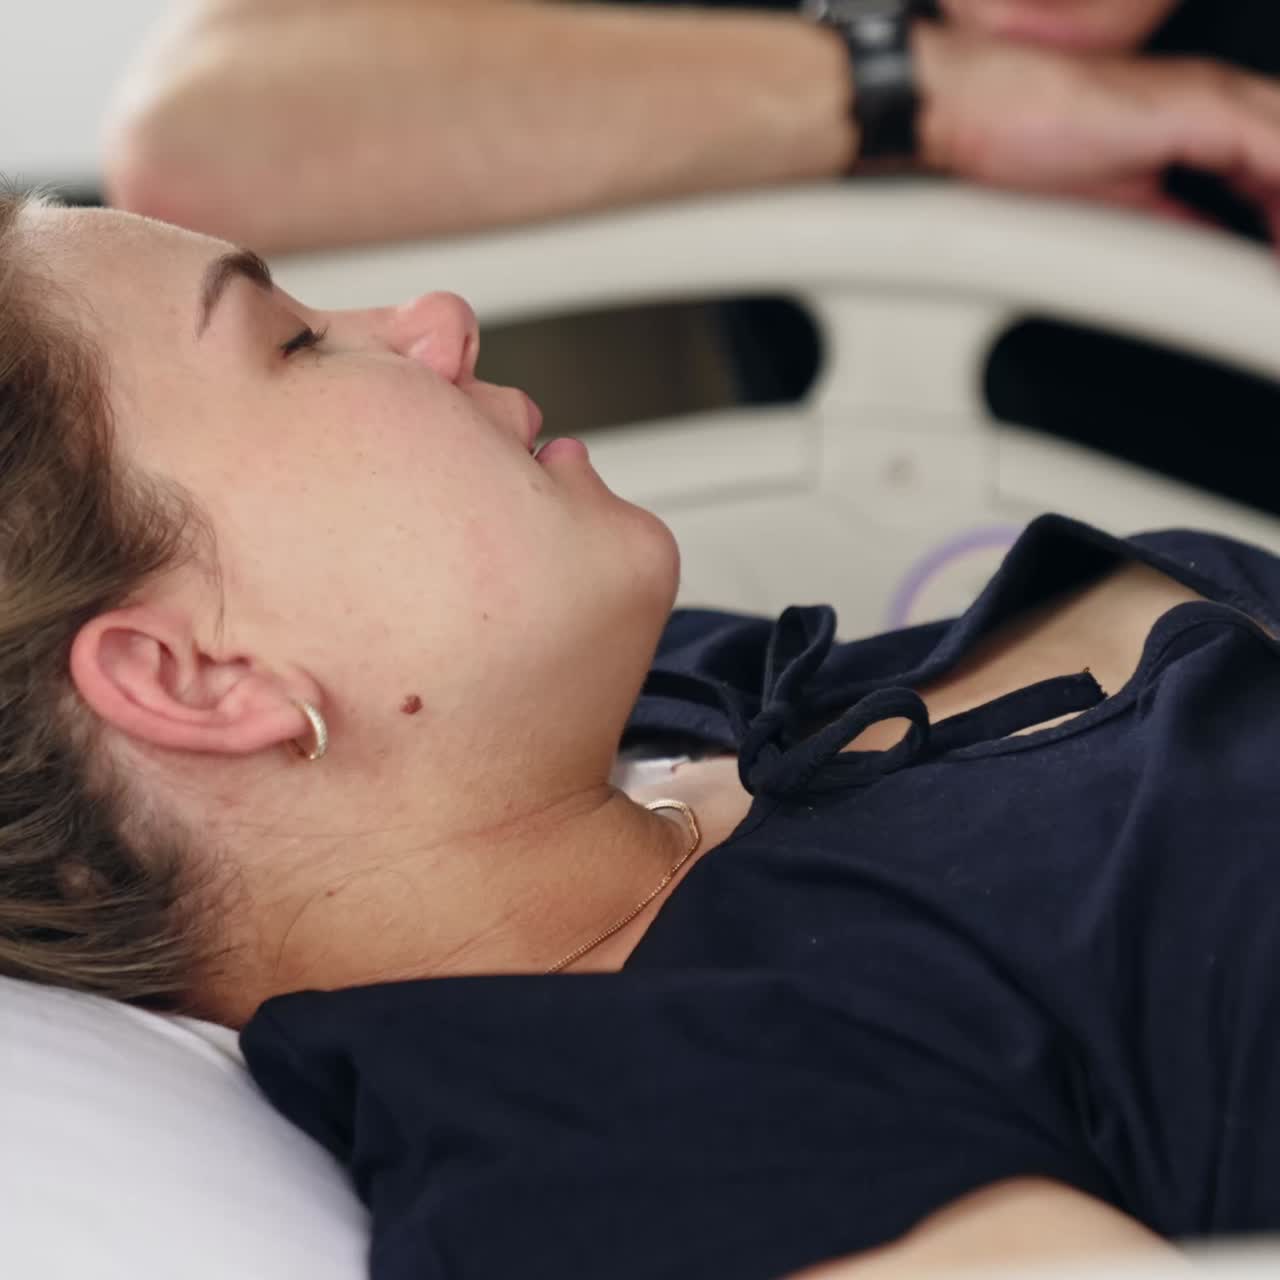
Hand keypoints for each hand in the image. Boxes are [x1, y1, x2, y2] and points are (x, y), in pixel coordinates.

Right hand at [913, 23, 1279, 241]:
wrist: (977, 110)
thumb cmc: (1020, 144)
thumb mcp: (1114, 206)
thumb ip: (1169, 225)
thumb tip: (1198, 260)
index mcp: (1196, 119)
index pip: (1268, 173)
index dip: (1278, 221)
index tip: (1271, 265)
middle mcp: (1214, 100)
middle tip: (1276, 278)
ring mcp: (1213, 99)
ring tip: (1277, 276)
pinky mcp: (1203, 106)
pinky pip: (1278, 151)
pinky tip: (1276, 251)